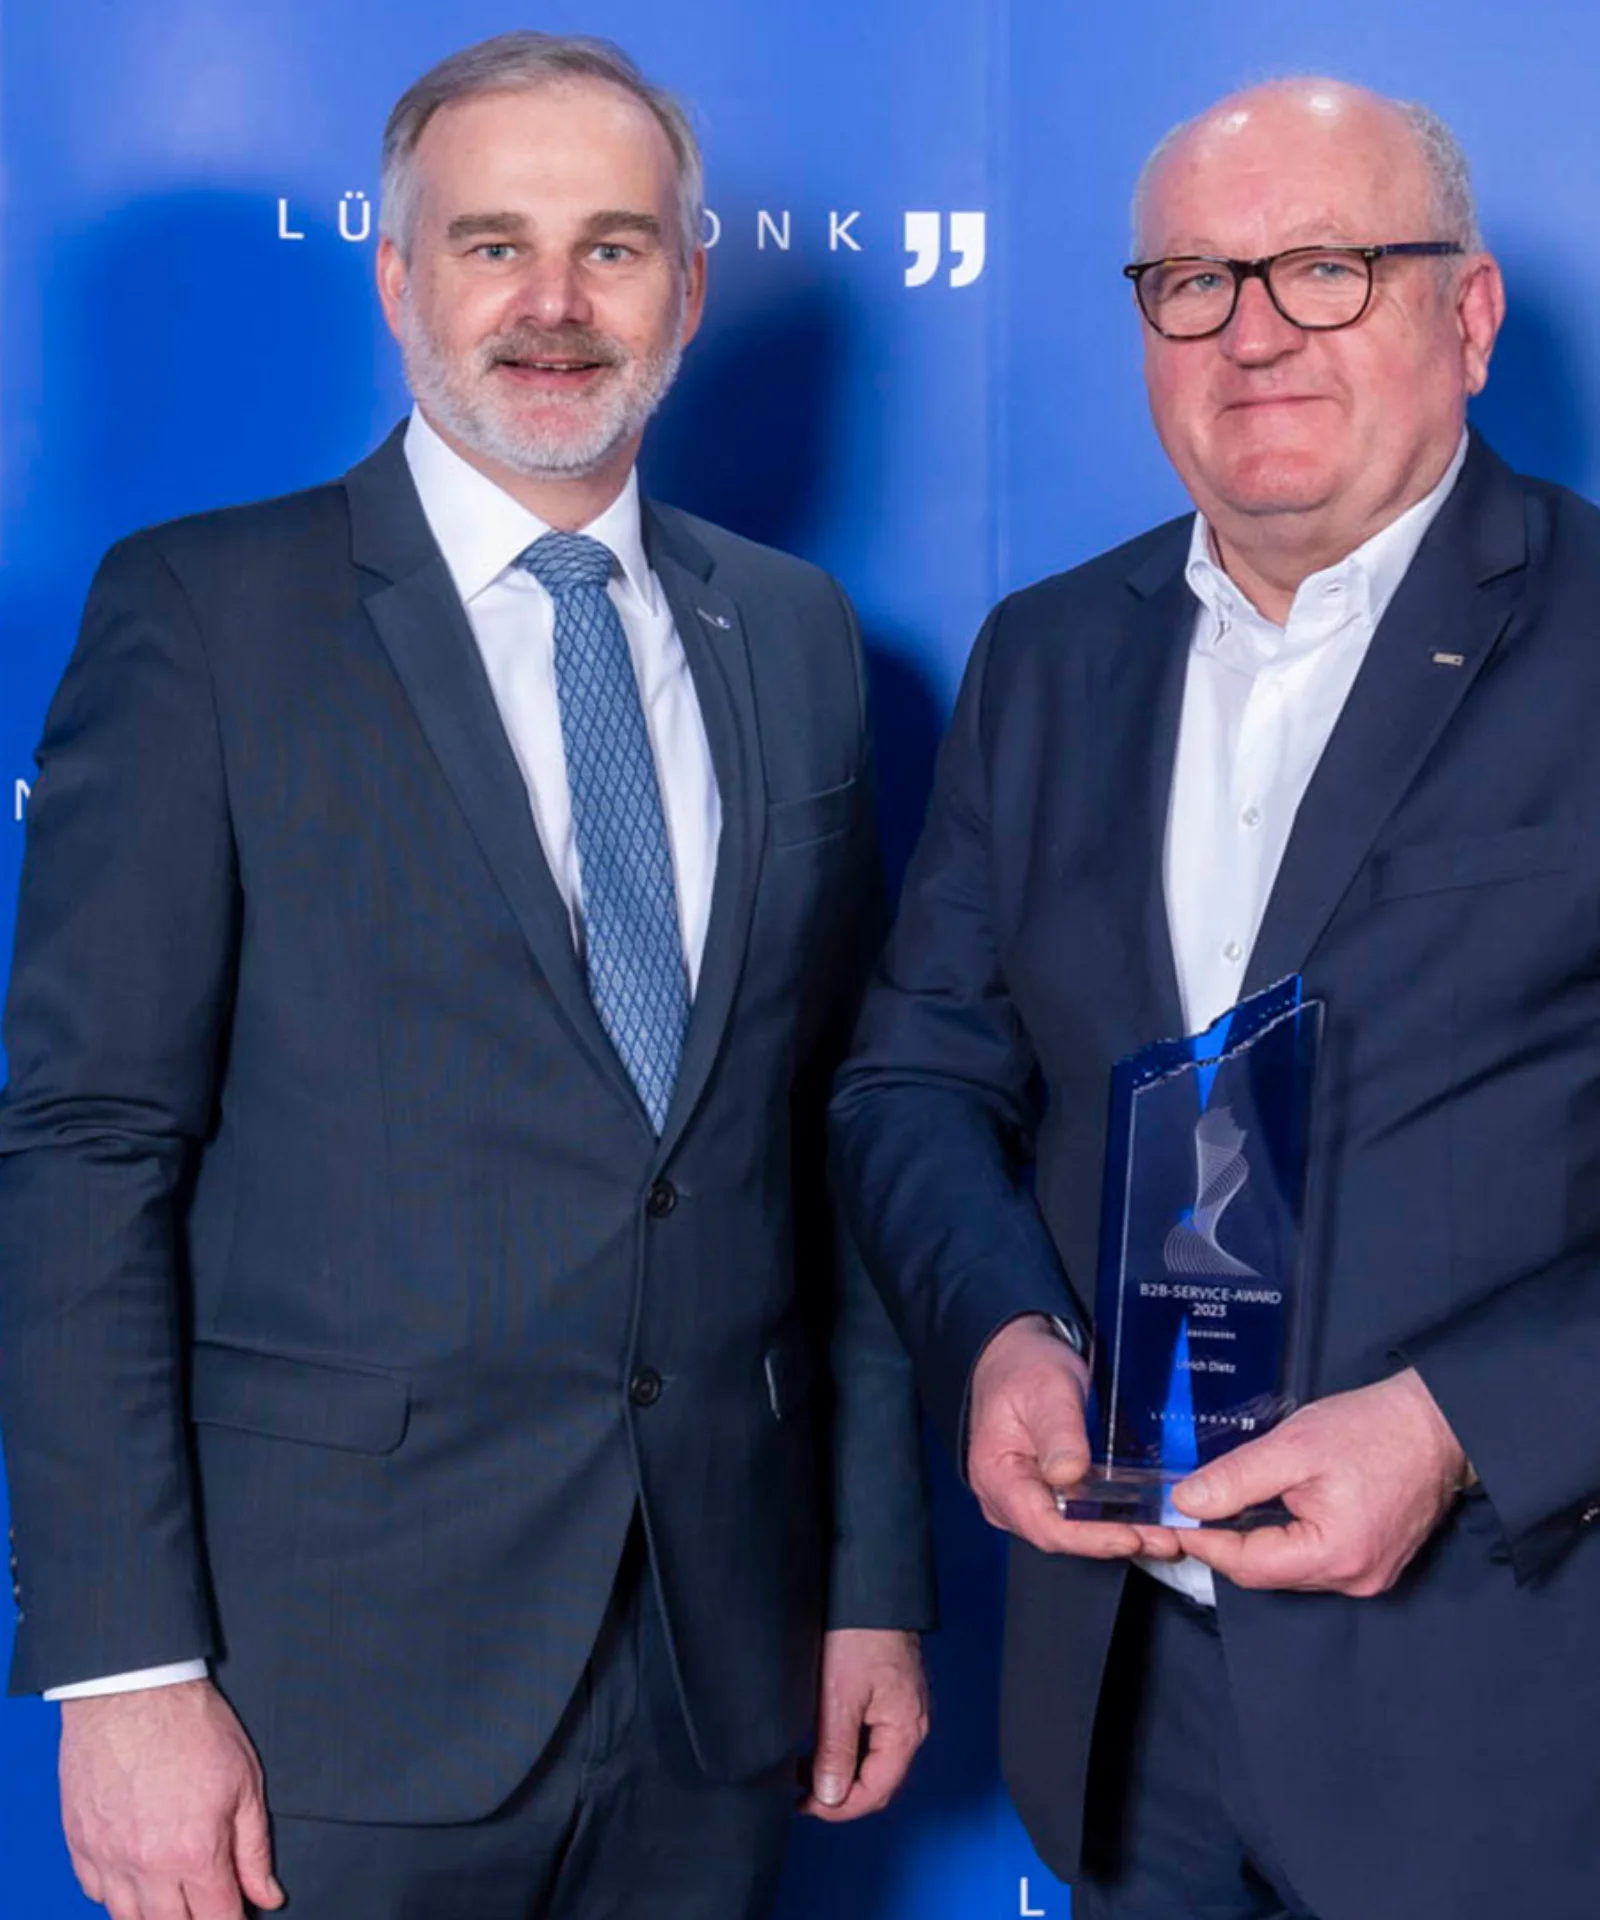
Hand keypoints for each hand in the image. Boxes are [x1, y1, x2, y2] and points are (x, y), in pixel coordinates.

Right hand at [59, 1678, 282, 1919]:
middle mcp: (147, 1866)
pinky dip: (116, 1895)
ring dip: (154, 1916)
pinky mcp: (80, 1845)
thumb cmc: (191, 1727)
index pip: (217, 1919)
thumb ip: (254, 1848)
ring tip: (174, 1897)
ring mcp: (107, 1858)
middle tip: (206, 1902)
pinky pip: (95, 1893)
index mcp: (195, 1852)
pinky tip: (136, 1878)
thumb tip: (267, 1895)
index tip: (238, 1915)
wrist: (133, 1690)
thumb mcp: (245, 1783)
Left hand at [802, 1629, 928, 1820]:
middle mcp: (912, 1724)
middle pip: (879, 1781)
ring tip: (806, 1769)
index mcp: (906, 1731)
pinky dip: (849, 1750)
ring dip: (843, 1771)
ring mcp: (904, 1709)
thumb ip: (835, 1751)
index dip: (840, 1808)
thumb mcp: (839, 1698)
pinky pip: (874, 1738)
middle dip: (841, 1794)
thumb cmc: (858, 1636)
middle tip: (801, 1792)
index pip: (877, 1792)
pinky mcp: (893, 1694)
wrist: (869, 1589)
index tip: (805, 1806)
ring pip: (875, 1760)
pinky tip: (824, 1743)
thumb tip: (830, 1797)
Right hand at [966, 1316, 1181, 1561]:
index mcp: (997, 1477)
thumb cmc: (1025, 1368)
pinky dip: (1118, 1519)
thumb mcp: (1046, 1390)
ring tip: (1169, 1534)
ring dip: (1124, 1534)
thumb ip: (1058, 1432)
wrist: (1019, 1353)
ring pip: (1078, 1530)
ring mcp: (1031, 1499)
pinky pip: (1084, 1516)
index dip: (1089, 1538)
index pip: (1044, 1525)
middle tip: (1167, 1540)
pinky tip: (1151, 1519)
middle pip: (1065, 1535)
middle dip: (1116, 1540)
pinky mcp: (1052, 1493)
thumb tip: (1068, 1474)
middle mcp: (1009, 1498)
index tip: (1130, 1537)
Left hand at [1174, 1367, 1469, 1594]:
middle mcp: (1353, 1579)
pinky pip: (1314, 1560)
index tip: (1170, 1522)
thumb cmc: (1371, 1429)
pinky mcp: (1374, 1562)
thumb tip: (1186, 1503)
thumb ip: (1236, 1479)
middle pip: (1267, 1572)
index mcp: (1334, 1555)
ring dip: (1256, 1541)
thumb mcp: (1293, 1446)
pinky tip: (1271, 1510)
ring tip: (1228, 1505)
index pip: (1248, 1565)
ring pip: (1289, 1569)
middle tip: (1191, 1510)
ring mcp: (1368, 1575)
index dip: (1204, 1543)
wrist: (1437, 1424)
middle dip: (1226, 1543)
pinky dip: (1286, 1539)